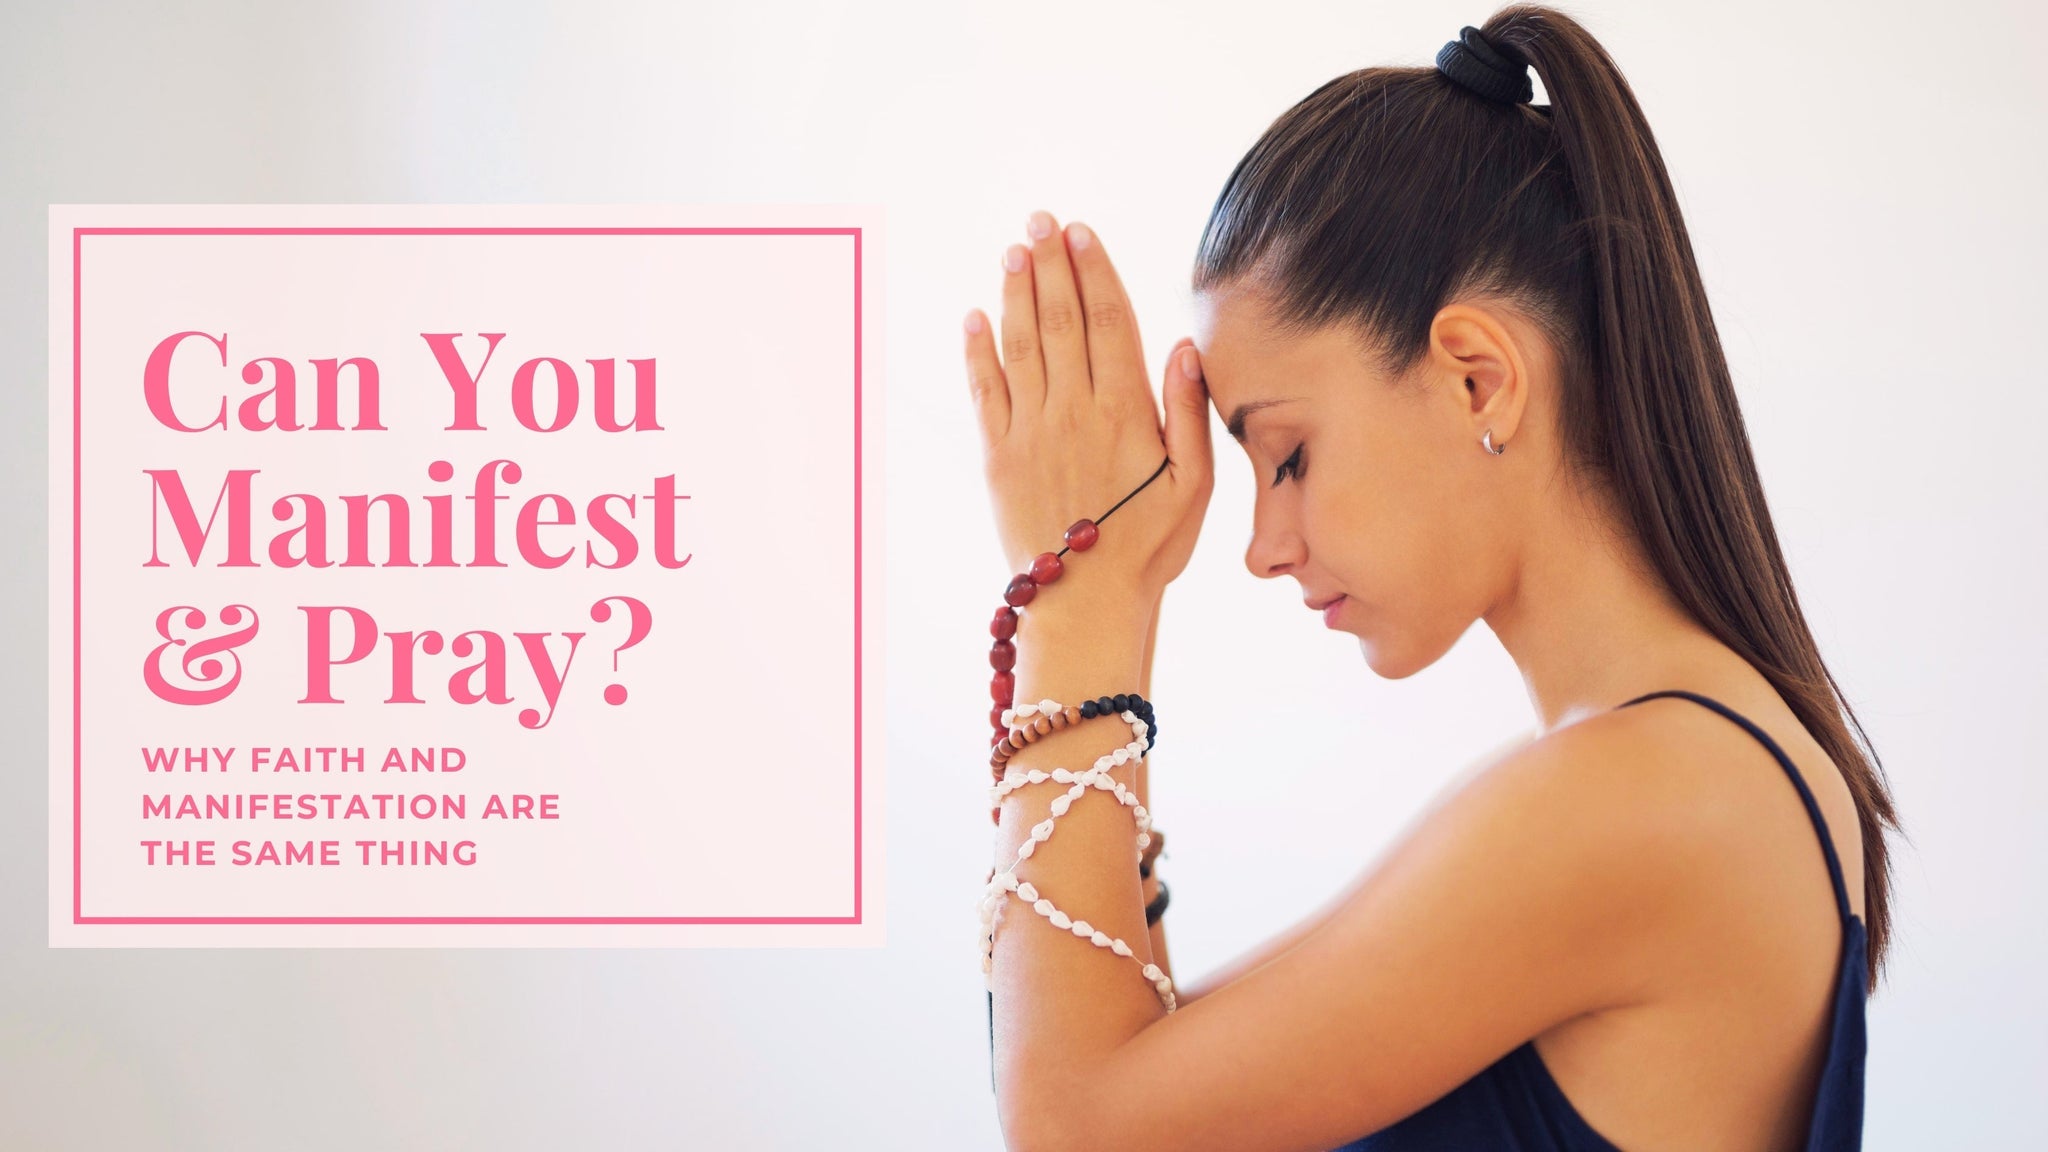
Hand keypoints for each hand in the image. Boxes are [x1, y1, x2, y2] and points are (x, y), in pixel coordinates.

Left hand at [962, 211, 1213, 602]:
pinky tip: (976, 317)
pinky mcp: (998, 457)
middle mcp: (1074, 411)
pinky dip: (978, 351)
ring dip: (1015, 293)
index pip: (1109, 322)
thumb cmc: (1150, 549)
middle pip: (1061, 320)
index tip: (1082, 233)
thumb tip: (1181, 347)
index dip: (1094, 272)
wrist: (1085, 604)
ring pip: (1021, 346)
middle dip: (1051, 265)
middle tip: (1041, 221)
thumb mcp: (1194, 485)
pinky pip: (984, 392)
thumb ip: (1188, 412)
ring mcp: (1031, 431)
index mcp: (1126, 412)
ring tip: (1013, 251)